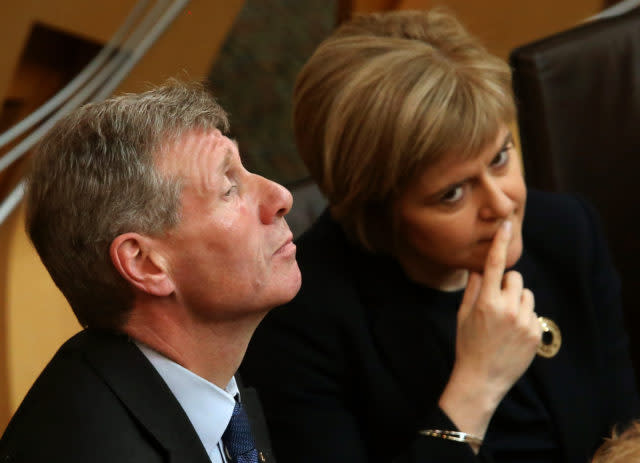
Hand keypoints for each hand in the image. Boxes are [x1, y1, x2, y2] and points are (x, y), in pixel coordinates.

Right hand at [438, 220, 540, 442]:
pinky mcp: (535, 333)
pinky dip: (523, 317)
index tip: (506, 225)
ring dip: (516, 300)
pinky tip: (512, 334)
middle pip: (514, 278)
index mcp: (485, 302)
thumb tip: (478, 268)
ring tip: (504, 320)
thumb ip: (472, 289)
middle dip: (505, 284)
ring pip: (526, 294)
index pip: (493, 265)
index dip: (500, 243)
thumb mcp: (462, 315)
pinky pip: (532, 312)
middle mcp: (506, 309)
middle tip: (495, 302)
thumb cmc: (467, 344)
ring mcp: (523, 322)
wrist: (482, 378)